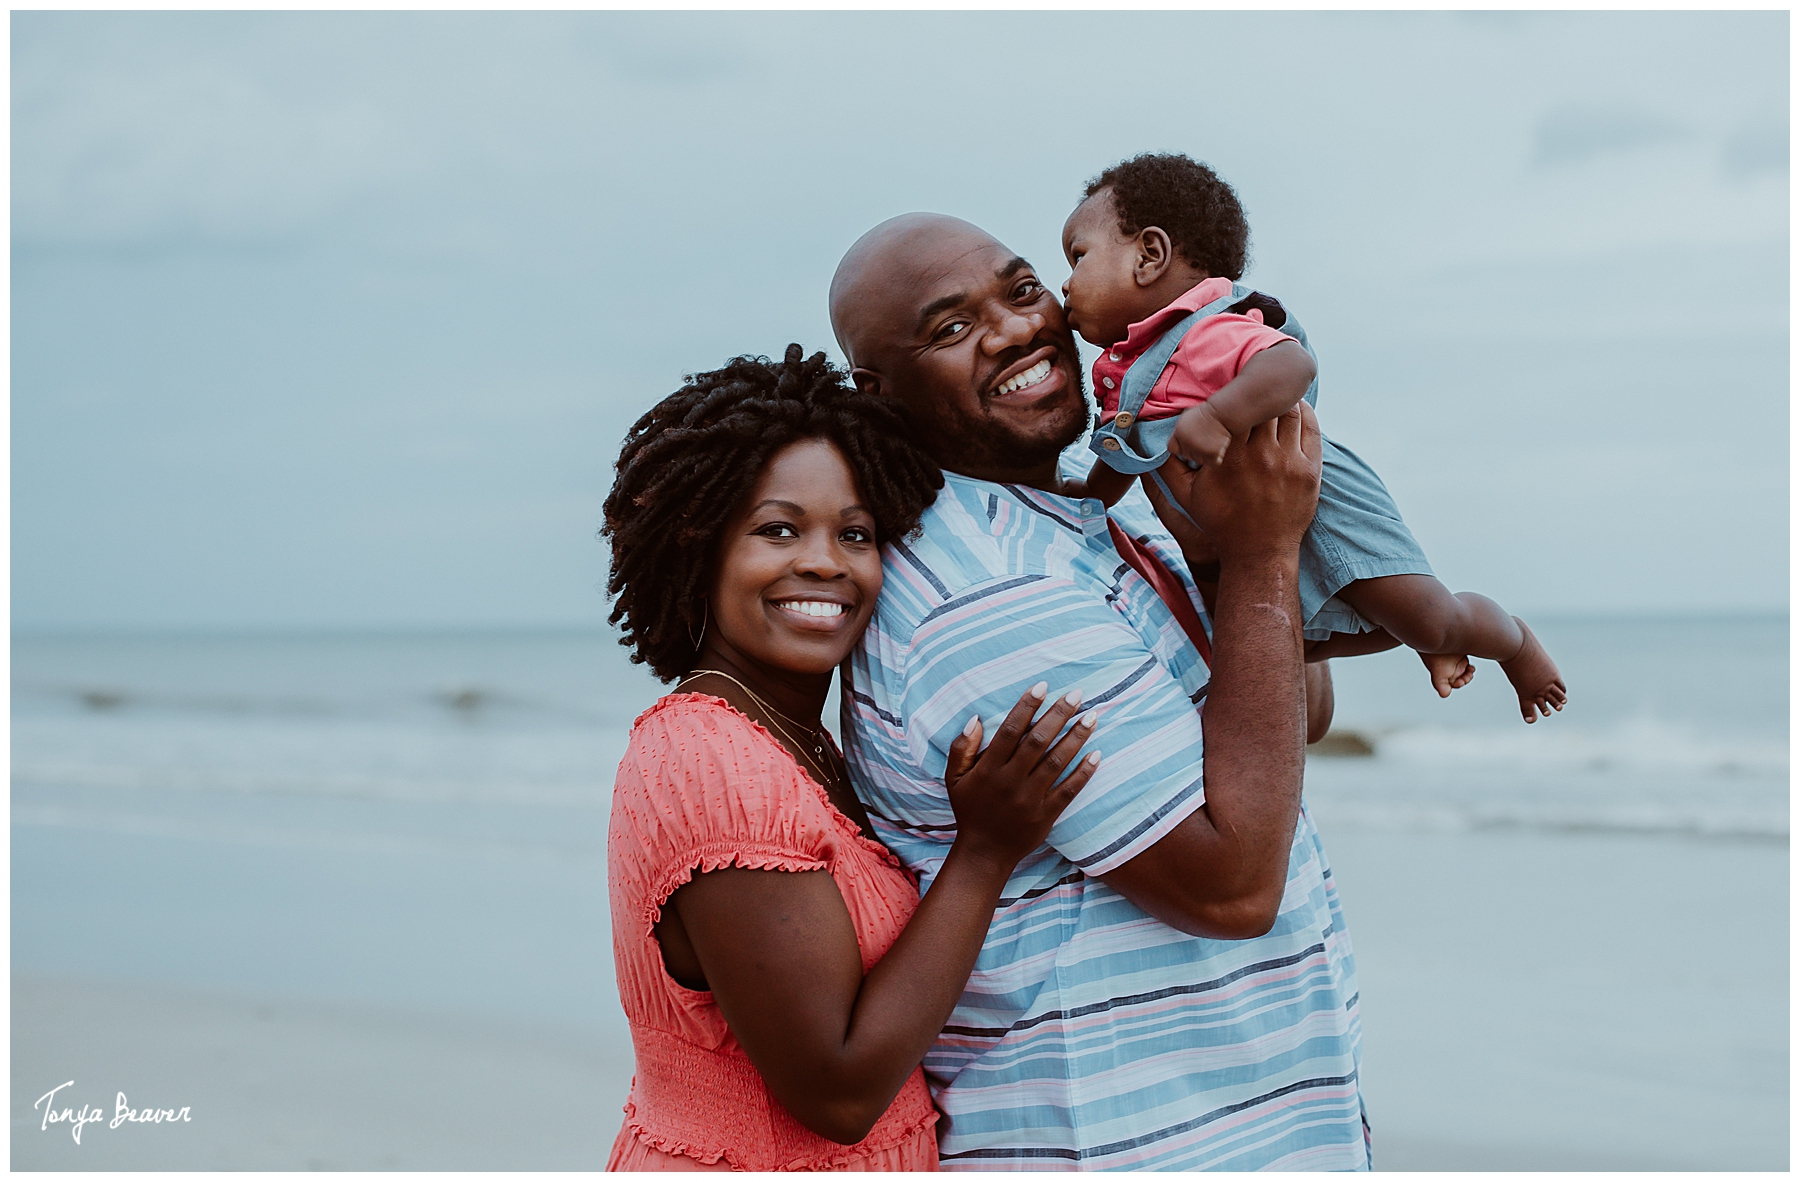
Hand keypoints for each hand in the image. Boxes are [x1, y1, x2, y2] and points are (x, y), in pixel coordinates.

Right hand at [943, 683, 1100, 866]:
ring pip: (1056, 762)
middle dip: (1059, 715)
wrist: (984, 853)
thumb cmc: (969, 810)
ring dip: (1076, 737)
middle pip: (1038, 741)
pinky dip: (1083, 772)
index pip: (1009, 731)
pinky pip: (1068, 791)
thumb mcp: (954, 778)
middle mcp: (1010, 781)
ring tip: (1092, 717)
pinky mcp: (1046, 815)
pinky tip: (1096, 754)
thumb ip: (961, 748)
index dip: (1027, 706)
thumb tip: (974, 718)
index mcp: (988, 769)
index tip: (1043, 686)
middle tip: (1077, 694)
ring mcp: (1029, 799)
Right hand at [1154, 401, 1320, 561]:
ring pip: (1288, 410)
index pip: (1232, 407)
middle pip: (1262, 404)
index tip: (1230, 392)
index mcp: (1227, 457)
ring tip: (1272, 396)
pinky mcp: (1309, 470)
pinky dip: (1302, 411)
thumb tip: (1158, 437)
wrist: (1258, 553)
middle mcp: (1258, 456)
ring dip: (1280, 399)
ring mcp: (1287, 462)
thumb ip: (1168, 465)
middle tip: (1252, 387)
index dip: (1232, 394)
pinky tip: (1293, 408)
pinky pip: (1309, 427)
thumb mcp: (1185, 497)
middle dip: (1256, 394)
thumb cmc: (1220, 522)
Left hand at [1169, 403, 1232, 468]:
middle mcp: (1187, 443)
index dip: (1179, 447)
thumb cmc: (1207, 413)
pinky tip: (1219, 448)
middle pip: (1186, 455)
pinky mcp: (1212, 455)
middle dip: (1193, 450)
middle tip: (1204, 440)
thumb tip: (1177, 438)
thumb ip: (1179, 430)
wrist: (1224, 413)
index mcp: (1179, 432)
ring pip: (1199, 460)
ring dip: (1205, 455)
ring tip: (1212, 442)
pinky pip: (1212, 462)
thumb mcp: (1187, 417)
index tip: (1187, 443)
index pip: (1172, 449)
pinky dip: (1216, 458)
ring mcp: (1199, 450)